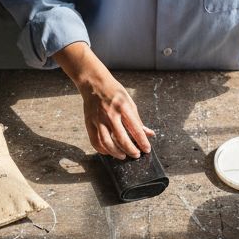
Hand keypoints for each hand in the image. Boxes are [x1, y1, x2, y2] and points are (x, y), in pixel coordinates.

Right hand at [54, 42, 155, 158]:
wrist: (94, 83)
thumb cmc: (114, 92)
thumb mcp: (129, 102)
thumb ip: (138, 120)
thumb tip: (149, 134)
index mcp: (123, 107)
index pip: (135, 129)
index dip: (142, 141)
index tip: (147, 149)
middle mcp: (110, 114)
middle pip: (121, 138)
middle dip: (131, 150)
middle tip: (136, 155)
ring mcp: (98, 119)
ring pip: (107, 143)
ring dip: (116, 153)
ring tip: (123, 156)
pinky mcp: (89, 122)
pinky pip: (95, 141)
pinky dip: (102, 149)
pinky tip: (108, 152)